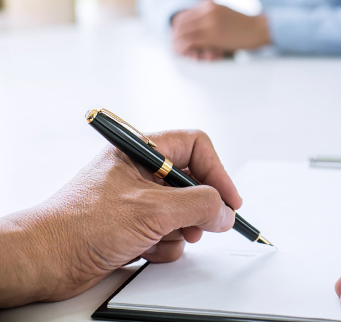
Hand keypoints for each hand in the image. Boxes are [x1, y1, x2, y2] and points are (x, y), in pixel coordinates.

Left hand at [0, 130, 241, 307]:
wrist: (45, 260)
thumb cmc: (82, 225)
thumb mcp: (153, 210)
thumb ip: (199, 206)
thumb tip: (224, 211)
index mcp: (140, 151)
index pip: (195, 147)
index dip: (217, 171)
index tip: (229, 199)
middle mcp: (140, 172)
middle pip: (191, 182)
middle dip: (199, 208)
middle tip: (206, 226)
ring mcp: (136, 200)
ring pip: (181, 210)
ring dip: (180, 230)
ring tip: (166, 239)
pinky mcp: (132, 226)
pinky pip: (166, 232)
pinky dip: (164, 245)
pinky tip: (146, 250)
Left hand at [172, 0, 269, 59]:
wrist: (261, 28)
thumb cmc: (245, 24)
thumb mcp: (225, 11)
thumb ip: (211, 12)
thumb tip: (198, 16)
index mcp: (209, 3)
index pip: (185, 14)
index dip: (178, 27)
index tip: (176, 35)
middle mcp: (207, 9)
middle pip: (181, 23)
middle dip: (175, 35)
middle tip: (174, 45)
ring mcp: (210, 22)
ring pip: (184, 32)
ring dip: (177, 43)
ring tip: (176, 51)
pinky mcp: (213, 35)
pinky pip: (191, 41)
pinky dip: (184, 48)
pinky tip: (183, 52)